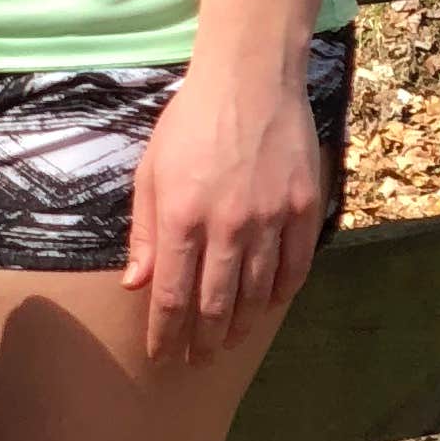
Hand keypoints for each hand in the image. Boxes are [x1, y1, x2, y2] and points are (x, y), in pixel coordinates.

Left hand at [125, 56, 325, 365]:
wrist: (250, 79)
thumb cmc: (190, 124)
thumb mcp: (151, 173)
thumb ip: (145, 232)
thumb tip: (136, 284)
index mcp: (181, 219)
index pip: (172, 297)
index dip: (166, 335)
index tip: (162, 356)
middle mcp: (227, 226)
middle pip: (214, 304)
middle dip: (202, 341)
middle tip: (195, 361)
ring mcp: (269, 219)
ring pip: (256, 292)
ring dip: (240, 324)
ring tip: (226, 342)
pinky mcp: (303, 207)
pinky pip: (294, 265)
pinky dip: (280, 292)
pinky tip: (267, 305)